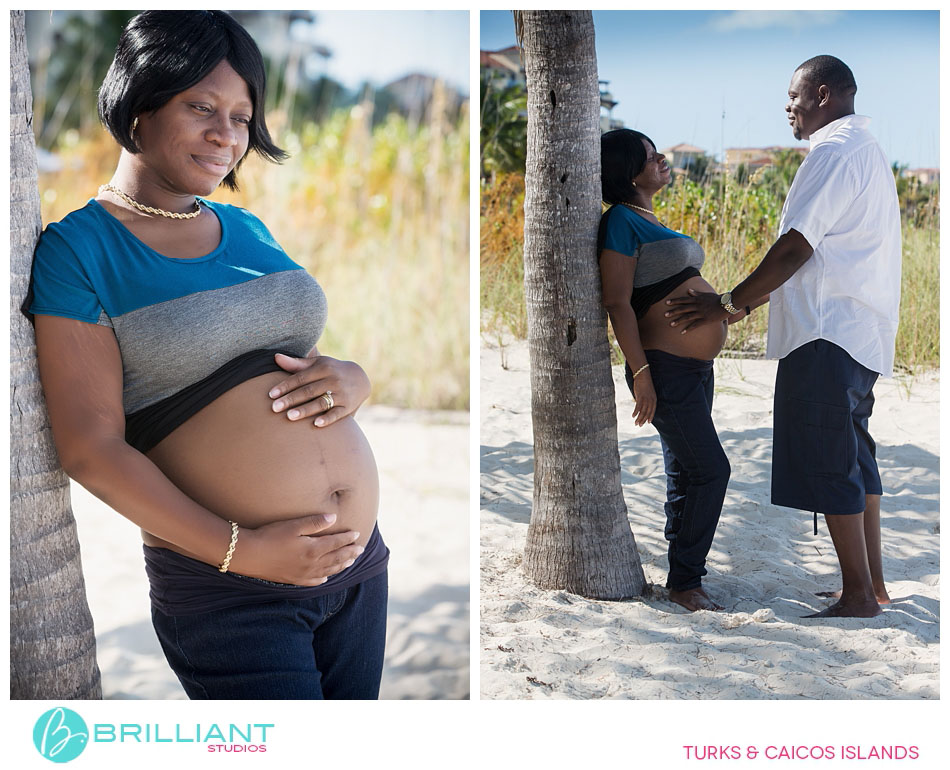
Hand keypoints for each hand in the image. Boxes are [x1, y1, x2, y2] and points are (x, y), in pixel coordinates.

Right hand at [230, 513, 364, 585]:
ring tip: (351, 561)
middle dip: (350, 553)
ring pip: (329, 570)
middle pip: (337, 558)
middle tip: (361, 549)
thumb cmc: (270, 536)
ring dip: (341, 565)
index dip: (348, 538)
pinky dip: (324, 577)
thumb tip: (334, 518)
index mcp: (313, 549)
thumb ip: (315, 522)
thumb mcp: (293, 525)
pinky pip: (314, 581)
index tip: (357, 534)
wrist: (249, 555)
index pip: (336, 543)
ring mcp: (303, 574)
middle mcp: (311, 564)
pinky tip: (326, 576)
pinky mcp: (293, 580)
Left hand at [268, 353, 370, 426]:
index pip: (301, 378)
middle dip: (291, 399)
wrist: (360, 378)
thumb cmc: (331, 370)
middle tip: (274, 408)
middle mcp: (333, 379)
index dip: (285, 386)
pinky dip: (327, 418)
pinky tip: (315, 424)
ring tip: (289, 417)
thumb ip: (296, 364)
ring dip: (305, 410)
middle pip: (308, 391)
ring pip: (321, 402)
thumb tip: (275, 357)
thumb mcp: (317, 364)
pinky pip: (337, 413)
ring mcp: (342, 393)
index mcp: (324, 368)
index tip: (271, 395)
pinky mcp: (348, 406)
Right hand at [631, 370, 656, 426]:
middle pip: (647, 412)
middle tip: (639, 425)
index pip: (653, 410)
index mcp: (654, 399)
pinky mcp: (640, 396)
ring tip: (635, 423)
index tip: (648, 423)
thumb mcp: (647, 393)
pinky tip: (633, 416)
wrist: (643, 375)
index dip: (650, 417)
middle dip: (643, 420)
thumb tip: (640, 405)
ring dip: (639, 418)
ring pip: (643, 411)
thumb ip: (645, 399)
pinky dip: (636, 412)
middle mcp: (651, 400)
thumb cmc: (644, 383)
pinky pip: (638, 406)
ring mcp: (646, 398)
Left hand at [664, 288, 728, 332]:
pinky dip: (688, 328)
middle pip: (683, 308)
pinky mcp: (705, 320)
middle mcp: (697, 306)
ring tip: (671, 324)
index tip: (666, 302)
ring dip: (678, 320)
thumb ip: (696, 293)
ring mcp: (701, 313)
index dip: (675, 301)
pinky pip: (695, 325)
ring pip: (687, 317)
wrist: (727, 304)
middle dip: (673, 311)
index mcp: (697, 299)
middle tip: (664, 314)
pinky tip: (682, 332)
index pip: (683, 300)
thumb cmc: (717, 299)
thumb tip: (688, 291)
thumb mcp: (706, 294)